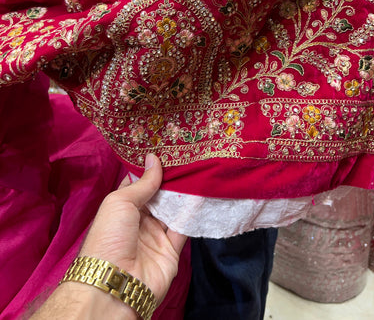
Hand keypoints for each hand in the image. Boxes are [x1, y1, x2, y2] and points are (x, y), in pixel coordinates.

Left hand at [80, 154, 186, 304]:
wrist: (115, 283)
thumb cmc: (109, 237)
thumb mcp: (120, 202)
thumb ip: (142, 182)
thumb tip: (153, 158)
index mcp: (122, 207)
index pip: (139, 183)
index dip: (150, 168)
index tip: (167, 151)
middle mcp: (139, 220)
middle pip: (159, 195)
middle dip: (171, 179)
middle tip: (188, 158)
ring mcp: (155, 235)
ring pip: (173, 209)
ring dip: (184, 193)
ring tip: (198, 170)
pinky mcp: (171, 250)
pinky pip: (184, 228)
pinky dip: (193, 213)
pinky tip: (202, 194)